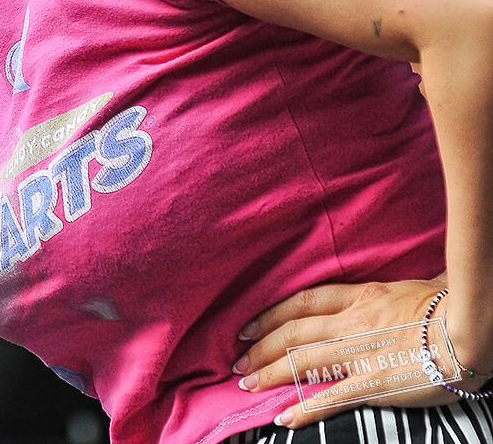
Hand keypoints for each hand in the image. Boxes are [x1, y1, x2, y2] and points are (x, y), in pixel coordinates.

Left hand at [233, 279, 458, 429]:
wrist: (467, 330)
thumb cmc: (446, 305)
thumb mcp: (406, 286)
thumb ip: (384, 293)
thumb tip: (388, 291)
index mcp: (358, 297)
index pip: (301, 301)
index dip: (270, 314)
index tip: (248, 325)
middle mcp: (350, 322)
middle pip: (292, 332)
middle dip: (260, 347)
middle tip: (236, 361)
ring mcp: (359, 353)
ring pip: (301, 362)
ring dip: (269, 373)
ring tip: (246, 385)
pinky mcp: (373, 383)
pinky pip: (330, 397)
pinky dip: (303, 408)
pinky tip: (283, 417)